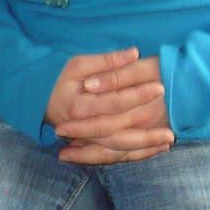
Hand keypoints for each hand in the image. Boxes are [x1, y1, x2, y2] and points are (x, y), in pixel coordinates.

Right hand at [46, 50, 172, 164]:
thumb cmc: (58, 78)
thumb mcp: (77, 63)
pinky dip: (136, 155)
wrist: (37, 101)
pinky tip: (155, 149)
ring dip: (144, 148)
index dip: (137, 95)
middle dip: (146, 133)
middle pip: (118, 134)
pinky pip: (116, 156)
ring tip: (167, 141)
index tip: (159, 87)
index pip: (114, 102)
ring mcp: (87, 140)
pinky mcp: (92, 146)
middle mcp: (83, 128)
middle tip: (171, 129)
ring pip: (118, 150)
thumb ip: (106, 61)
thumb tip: (134, 53)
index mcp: (80, 106)